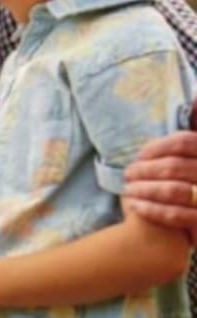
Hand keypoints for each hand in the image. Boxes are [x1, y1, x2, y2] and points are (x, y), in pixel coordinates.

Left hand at [123, 106, 196, 242]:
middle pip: (174, 167)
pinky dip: (152, 210)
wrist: (188, 221)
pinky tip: (135, 207)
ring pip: (174, 190)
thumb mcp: (195, 152)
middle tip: (128, 174)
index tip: (139, 155)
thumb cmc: (194, 179)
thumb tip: (195, 96)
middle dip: (145, 170)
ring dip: (144, 190)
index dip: (157, 147)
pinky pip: (177, 214)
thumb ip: (194, 128)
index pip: (185, 142)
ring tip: (127, 190)